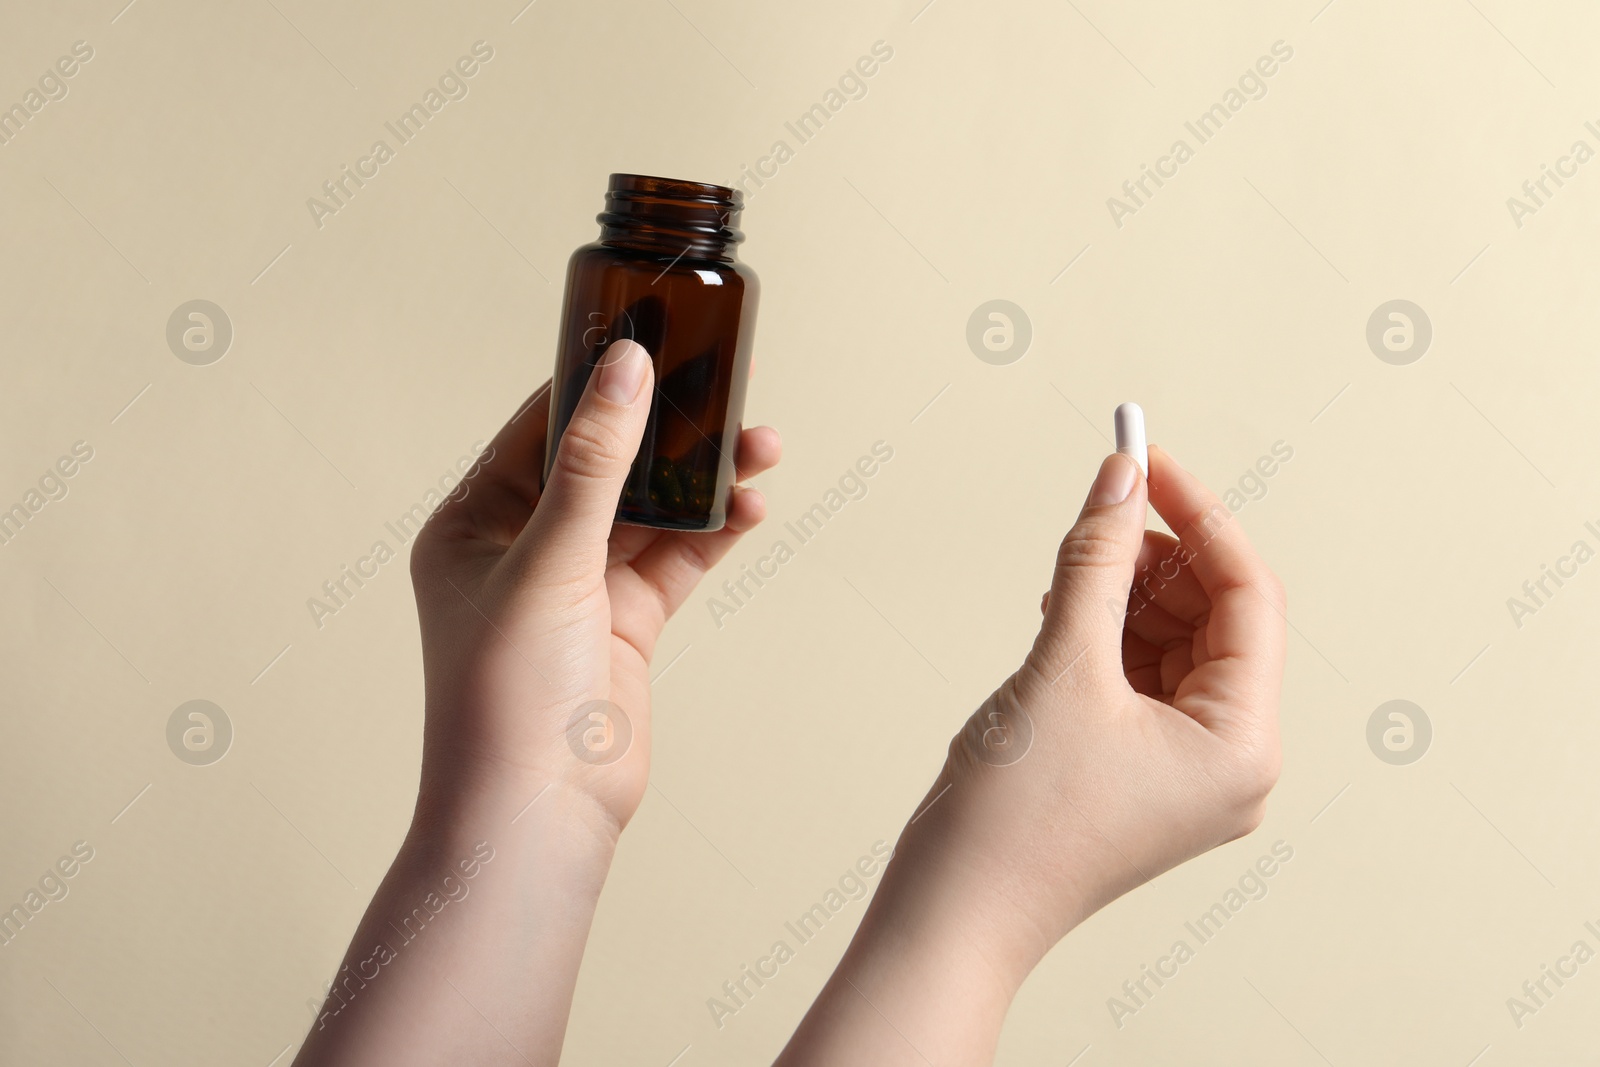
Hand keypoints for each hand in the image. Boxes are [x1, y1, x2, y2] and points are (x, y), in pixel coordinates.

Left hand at [408, 338, 780, 830]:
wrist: (539, 813)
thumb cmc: (508, 694)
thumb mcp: (549, 560)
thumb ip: (594, 463)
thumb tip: (624, 369)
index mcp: (472, 523)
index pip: (540, 430)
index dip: (599, 386)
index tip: (656, 343)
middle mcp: (522, 549)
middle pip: (605, 465)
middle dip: (669, 433)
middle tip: (728, 389)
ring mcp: (577, 587)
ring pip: (648, 512)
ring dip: (702, 482)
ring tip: (761, 446)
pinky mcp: (624, 623)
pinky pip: (674, 561)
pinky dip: (713, 533)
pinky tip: (750, 507)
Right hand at [778, 444, 1284, 1065]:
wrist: (956, 911)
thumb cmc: (1016, 816)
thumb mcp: (1063, 664)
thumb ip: (1097, 559)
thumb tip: (1119, 474)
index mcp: (1243, 743)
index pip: (1248, 596)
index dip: (1197, 516)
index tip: (1143, 455)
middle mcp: (1231, 760)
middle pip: (1216, 617)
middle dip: (1159, 556)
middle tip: (1101, 503)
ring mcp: (1186, 771)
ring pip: (1175, 643)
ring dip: (1127, 592)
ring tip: (1070, 567)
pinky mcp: (1141, 772)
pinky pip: (1142, 677)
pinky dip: (1108, 634)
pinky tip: (1063, 607)